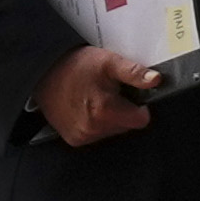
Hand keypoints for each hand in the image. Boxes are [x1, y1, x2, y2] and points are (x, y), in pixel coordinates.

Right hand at [37, 45, 158, 147]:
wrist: (43, 73)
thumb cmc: (75, 66)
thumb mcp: (108, 62)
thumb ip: (133, 73)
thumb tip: (155, 80)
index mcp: (104, 111)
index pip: (141, 120)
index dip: (139, 105)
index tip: (128, 94)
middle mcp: (93, 128)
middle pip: (127, 126)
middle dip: (123, 110)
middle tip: (108, 92)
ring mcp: (82, 136)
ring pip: (113, 130)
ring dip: (110, 117)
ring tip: (95, 98)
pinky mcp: (74, 139)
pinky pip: (97, 134)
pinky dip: (96, 123)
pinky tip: (86, 108)